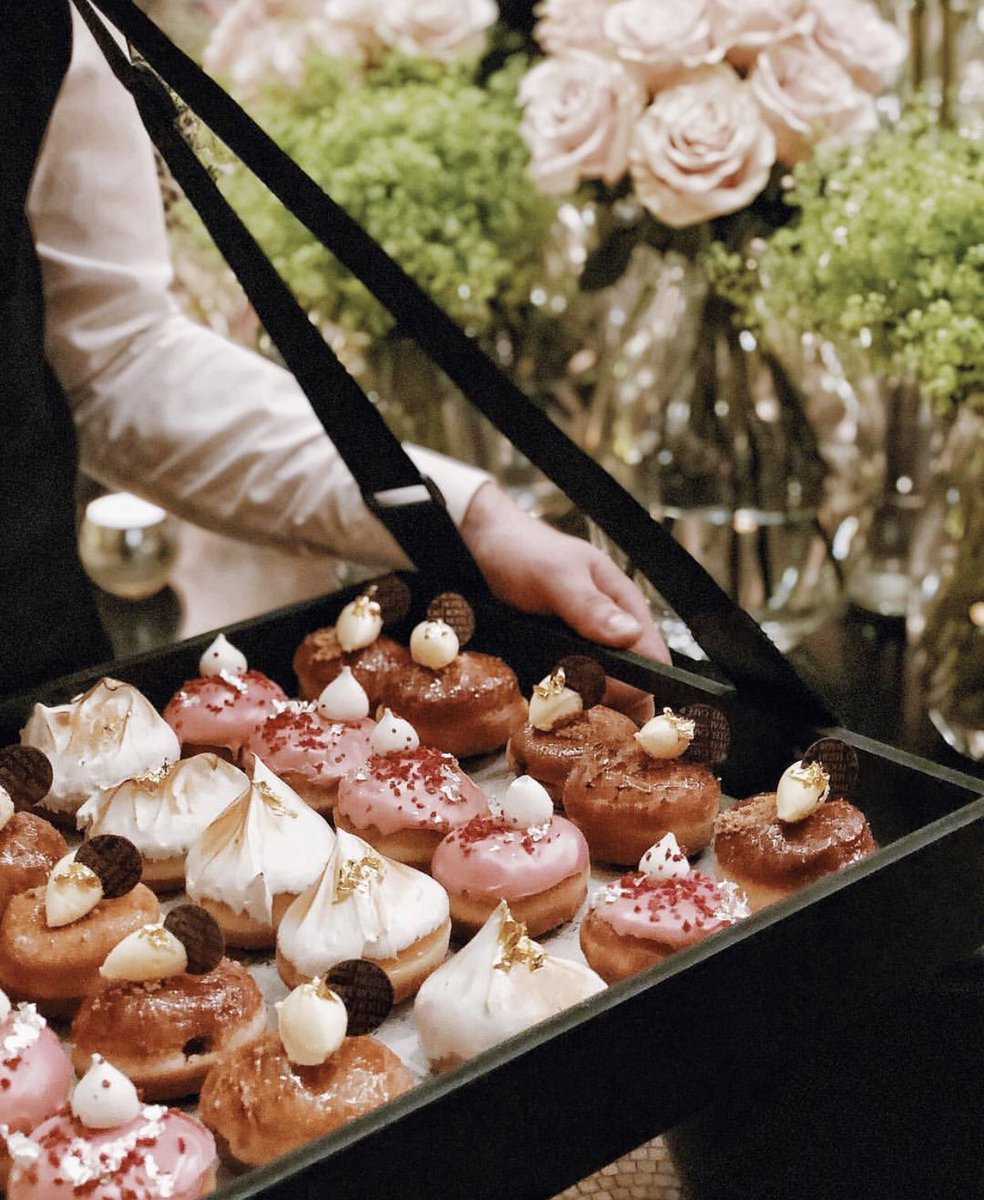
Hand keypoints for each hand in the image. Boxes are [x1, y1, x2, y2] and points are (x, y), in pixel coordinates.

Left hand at [460, 482, 667, 723]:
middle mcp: (608, 630)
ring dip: (581, 705)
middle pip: (627, 682)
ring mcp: (582, 646)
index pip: (652, 658)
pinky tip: (542, 705)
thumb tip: (632, 636)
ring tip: (556, 710)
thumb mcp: (557, 576)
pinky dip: (557, 699)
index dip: (643, 688)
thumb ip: (591, 606)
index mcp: (623, 606)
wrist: (481, 544)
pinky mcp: (555, 657)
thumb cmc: (524, 551)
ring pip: (596, 690)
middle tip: (579, 716)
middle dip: (609, 704)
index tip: (619, 711)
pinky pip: (566, 688)